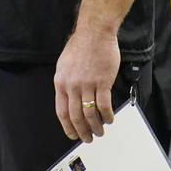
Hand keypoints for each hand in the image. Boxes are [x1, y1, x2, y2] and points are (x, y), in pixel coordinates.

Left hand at [53, 25, 118, 142]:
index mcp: (61, 82)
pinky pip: (104, 105)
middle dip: (82, 131)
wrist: (94, 32)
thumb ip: (65, 82)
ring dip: (96, 126)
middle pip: (76, 116)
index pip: (62, 112)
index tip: (72, 134)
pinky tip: (109, 119)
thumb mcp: (64, 64)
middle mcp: (72, 85)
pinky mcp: (102, 82)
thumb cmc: (80, 45)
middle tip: (88, 138)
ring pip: (90, 114)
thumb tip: (67, 97)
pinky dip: (107, 115)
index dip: (68, 127)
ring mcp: (87, 84)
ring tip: (100, 131)